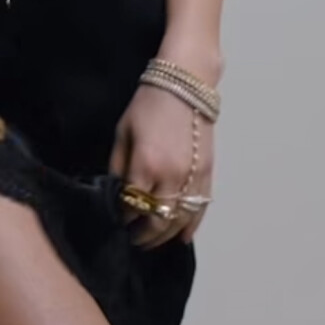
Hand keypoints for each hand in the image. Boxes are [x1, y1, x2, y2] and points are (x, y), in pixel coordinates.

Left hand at [108, 81, 213, 247]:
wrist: (186, 84)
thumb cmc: (148, 104)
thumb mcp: (122, 132)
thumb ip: (118, 166)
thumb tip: (119, 192)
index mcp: (145, 165)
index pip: (131, 205)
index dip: (122, 215)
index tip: (117, 218)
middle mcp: (171, 176)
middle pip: (156, 220)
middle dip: (142, 234)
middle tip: (132, 238)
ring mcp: (193, 178)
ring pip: (179, 220)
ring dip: (164, 235)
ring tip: (151, 240)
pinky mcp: (208, 174)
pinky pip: (200, 209)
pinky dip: (190, 226)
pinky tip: (180, 238)